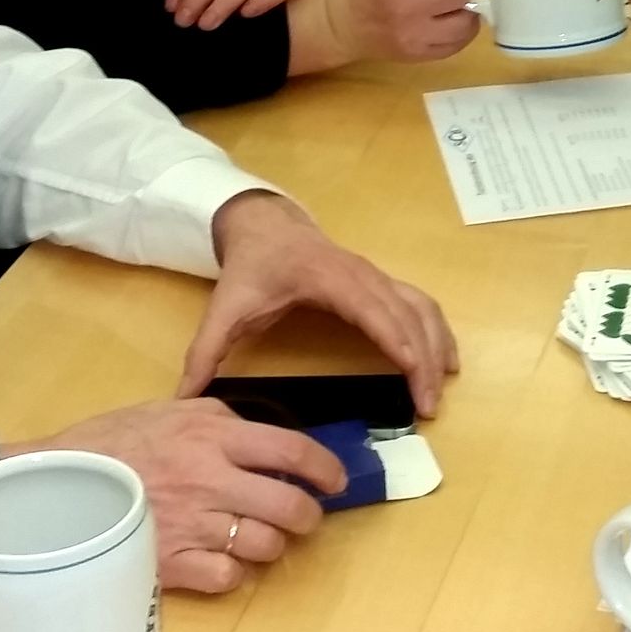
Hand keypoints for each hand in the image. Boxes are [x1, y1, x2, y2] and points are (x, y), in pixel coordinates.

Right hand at [5, 397, 345, 592]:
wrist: (56, 484)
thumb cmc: (112, 441)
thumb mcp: (170, 409)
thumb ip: (220, 419)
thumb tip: (261, 435)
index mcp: (214, 437)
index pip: (292, 452)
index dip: (326, 469)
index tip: (336, 480)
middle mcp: (212, 481)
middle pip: (289, 507)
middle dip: (308, 516)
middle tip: (304, 517)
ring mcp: (193, 526)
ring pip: (265, 546)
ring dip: (271, 544)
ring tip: (259, 538)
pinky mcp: (172, 564)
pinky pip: (228, 577)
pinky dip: (233, 572)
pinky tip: (222, 559)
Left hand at [187, 191, 459, 414]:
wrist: (265, 225)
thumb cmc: (251, 266)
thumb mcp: (225, 307)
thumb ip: (205, 352)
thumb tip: (185, 397)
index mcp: (330, 279)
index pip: (374, 310)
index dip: (397, 341)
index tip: (414, 373)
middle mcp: (363, 275)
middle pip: (407, 314)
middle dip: (423, 359)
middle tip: (427, 407)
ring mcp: (376, 276)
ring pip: (421, 307)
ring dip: (437, 346)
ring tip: (442, 388)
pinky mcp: (381, 282)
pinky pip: (419, 303)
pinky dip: (437, 331)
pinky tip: (445, 360)